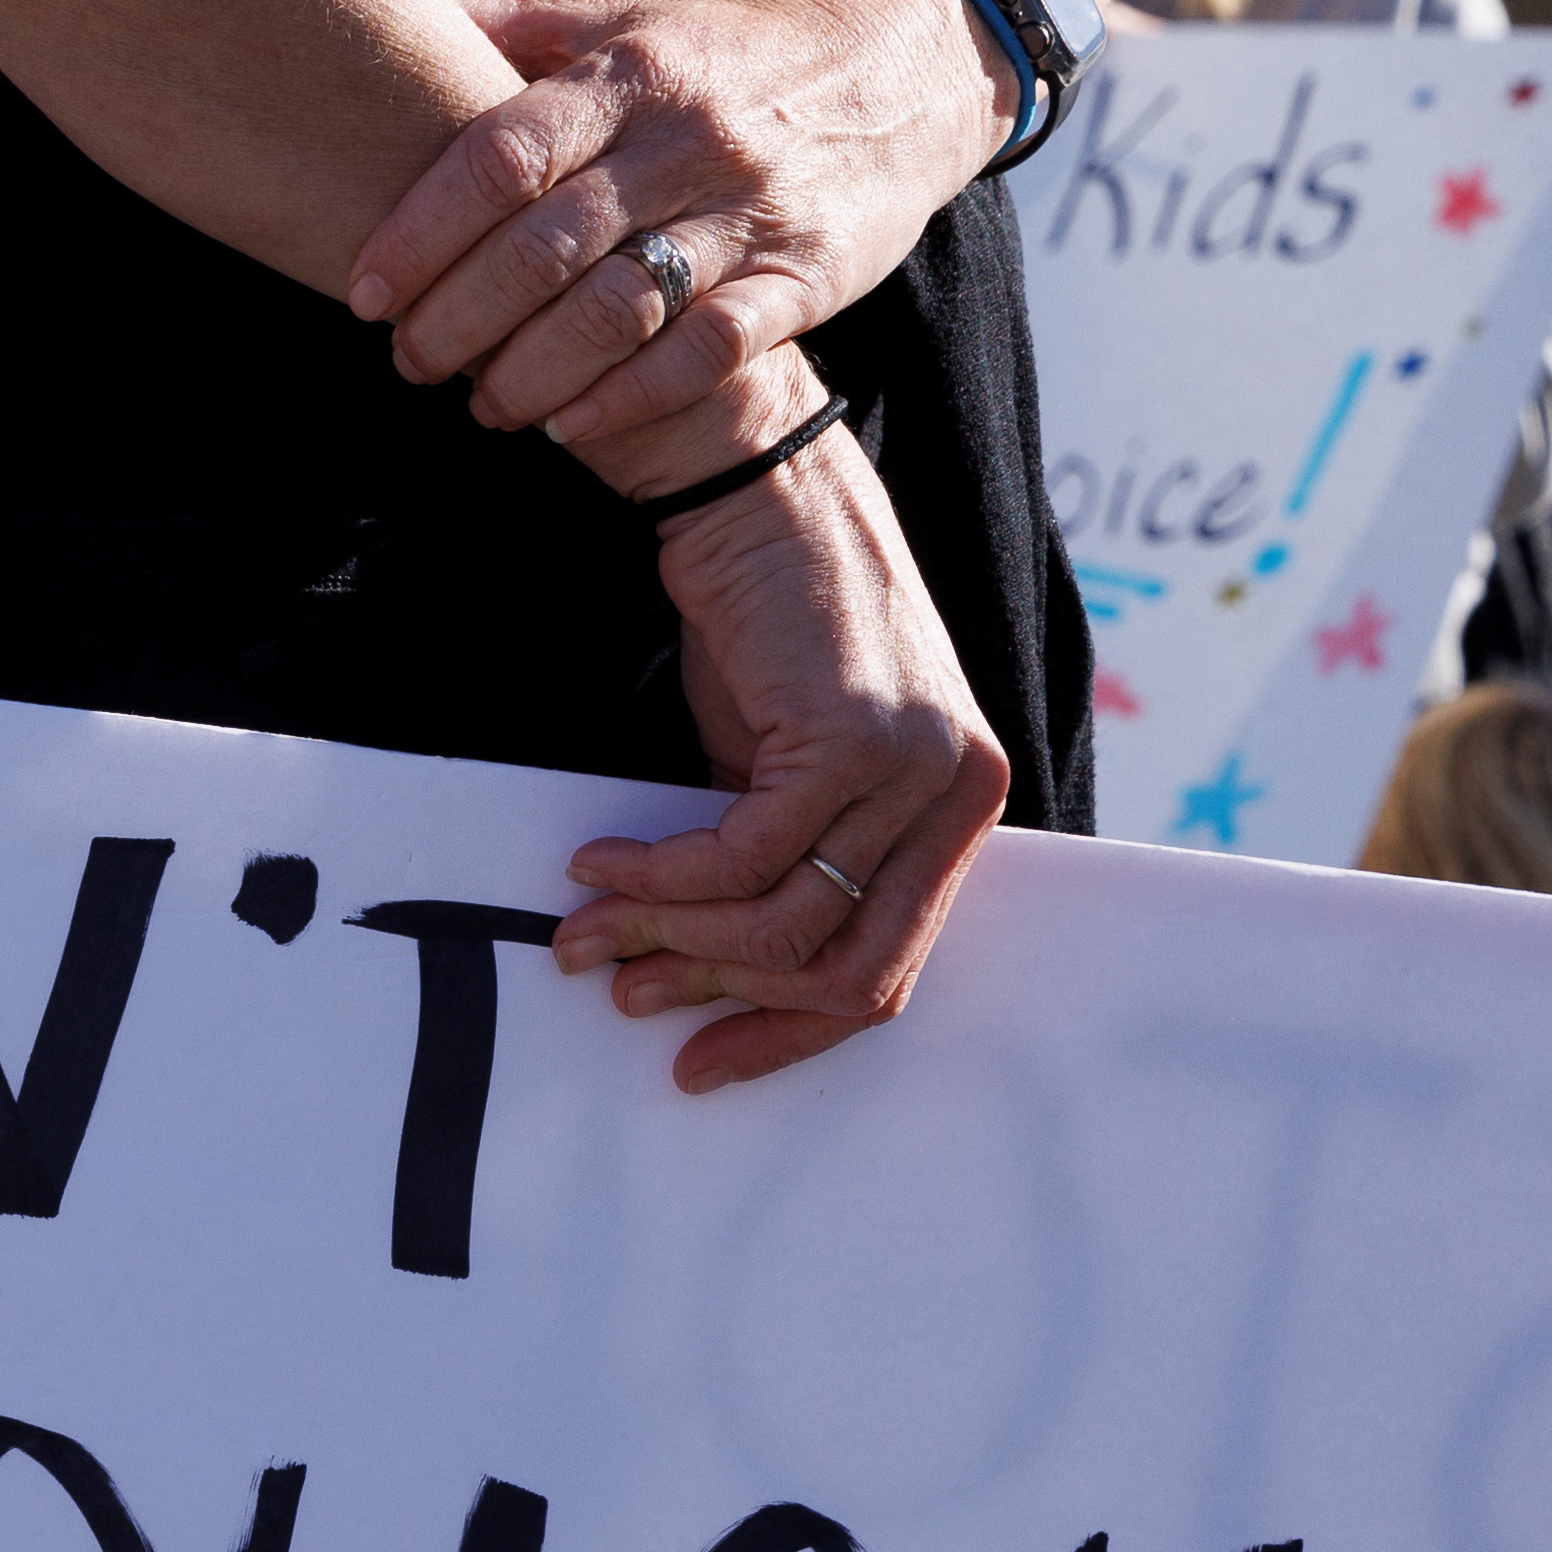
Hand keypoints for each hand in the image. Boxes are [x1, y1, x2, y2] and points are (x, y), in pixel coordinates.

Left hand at [346, 0, 1021, 470]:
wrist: (912, 54)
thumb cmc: (733, 47)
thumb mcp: (628, 17)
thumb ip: (512, 23)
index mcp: (631, 73)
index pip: (501, 156)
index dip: (420, 231)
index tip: (364, 291)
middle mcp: (687, 139)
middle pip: (547, 245)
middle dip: (459, 318)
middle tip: (406, 362)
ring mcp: (752, 210)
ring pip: (622, 309)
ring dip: (533, 373)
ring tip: (481, 404)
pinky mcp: (808, 274)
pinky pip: (710, 351)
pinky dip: (631, 399)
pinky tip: (572, 425)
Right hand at [545, 401, 1008, 1090]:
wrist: (758, 495)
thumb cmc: (768, 620)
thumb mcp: (787, 763)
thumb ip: (785, 857)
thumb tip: (703, 965)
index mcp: (957, 809)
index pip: (886, 968)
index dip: (783, 1032)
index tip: (700, 1056)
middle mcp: (959, 793)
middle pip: (846, 969)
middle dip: (720, 993)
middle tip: (626, 989)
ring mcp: (916, 766)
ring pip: (785, 922)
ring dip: (669, 936)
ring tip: (592, 924)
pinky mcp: (854, 738)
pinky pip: (742, 858)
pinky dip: (659, 878)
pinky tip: (605, 864)